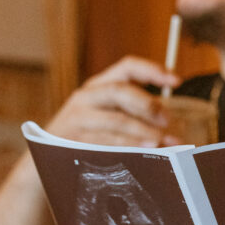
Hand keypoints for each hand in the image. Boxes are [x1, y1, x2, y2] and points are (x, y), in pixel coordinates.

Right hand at [45, 56, 181, 147]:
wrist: (48, 157)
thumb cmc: (89, 135)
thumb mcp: (108, 116)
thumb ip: (134, 113)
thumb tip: (170, 123)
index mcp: (100, 85)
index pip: (127, 67)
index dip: (153, 70)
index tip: (176, 81)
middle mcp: (88, 96)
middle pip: (120, 90)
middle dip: (148, 105)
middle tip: (167, 120)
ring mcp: (79, 118)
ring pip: (115, 119)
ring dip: (143, 130)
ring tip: (162, 141)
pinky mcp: (75, 140)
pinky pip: (106, 141)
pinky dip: (129, 145)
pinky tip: (145, 150)